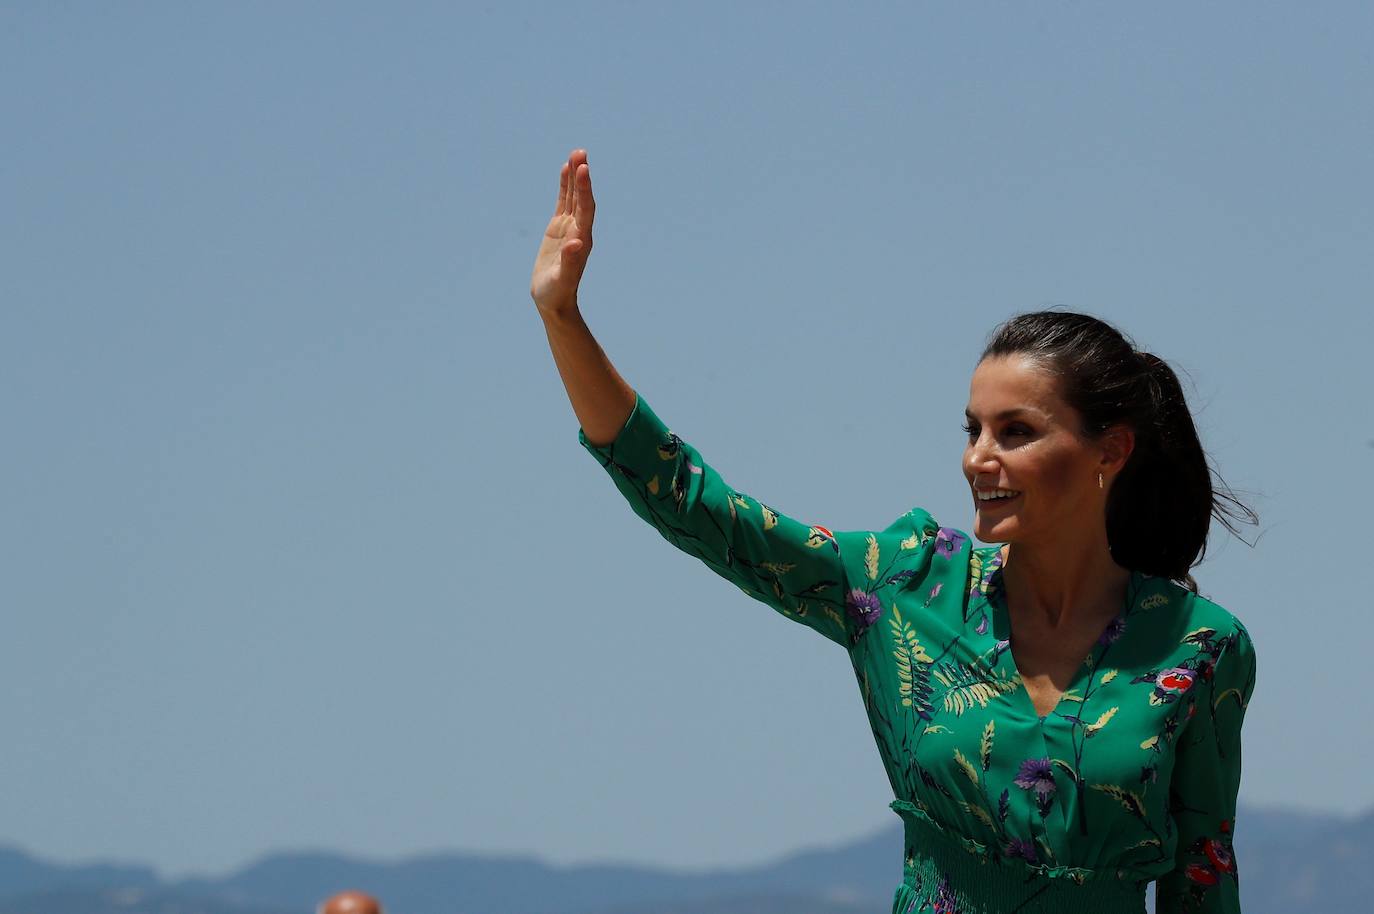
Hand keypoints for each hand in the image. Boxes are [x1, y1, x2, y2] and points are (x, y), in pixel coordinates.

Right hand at [530, 148, 594, 316]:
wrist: (553, 300)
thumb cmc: (557, 293)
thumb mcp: (562, 279)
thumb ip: (570, 262)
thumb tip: (576, 243)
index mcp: (582, 239)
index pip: (586, 209)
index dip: (584, 189)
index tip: (583, 169)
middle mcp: (579, 230)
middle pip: (582, 198)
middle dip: (581, 176)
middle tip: (580, 152)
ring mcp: (569, 228)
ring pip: (573, 196)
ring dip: (575, 176)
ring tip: (576, 153)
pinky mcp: (558, 229)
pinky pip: (563, 203)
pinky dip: (565, 186)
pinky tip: (565, 170)